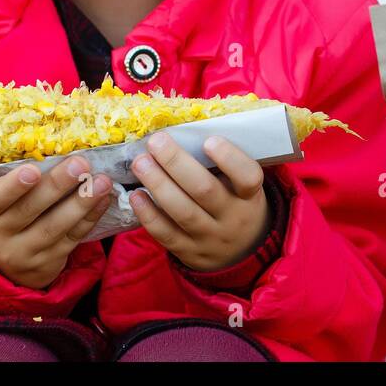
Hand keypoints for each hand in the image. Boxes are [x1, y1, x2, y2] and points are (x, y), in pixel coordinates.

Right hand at [0, 155, 113, 289]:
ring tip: (102, 181)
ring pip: (55, 227)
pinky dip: (91, 217)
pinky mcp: (49, 263)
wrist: (4, 263)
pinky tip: (104, 198)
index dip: (11, 186)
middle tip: (80, 164)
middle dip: (57, 186)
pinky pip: (72, 238)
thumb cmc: (4, 212)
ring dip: (81, 202)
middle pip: (29, 210)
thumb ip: (13, 176)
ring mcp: (24, 253)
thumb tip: (52, 142)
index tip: (33, 169)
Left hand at [129, 131, 271, 271]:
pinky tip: (136, 195)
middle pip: (205, 190)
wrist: (242, 251)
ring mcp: (210, 238)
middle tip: (157, 141)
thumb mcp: (241, 187)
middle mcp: (233, 218)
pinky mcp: (189, 253)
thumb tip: (183, 133)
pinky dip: (148, 214)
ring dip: (158, 184)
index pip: (248, 177)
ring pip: (183, 212)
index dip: (230, 159)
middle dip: (176, 163)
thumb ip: (223, 166)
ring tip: (140, 163)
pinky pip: (166, 234)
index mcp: (250, 196)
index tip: (209, 140)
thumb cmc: (236, 204)